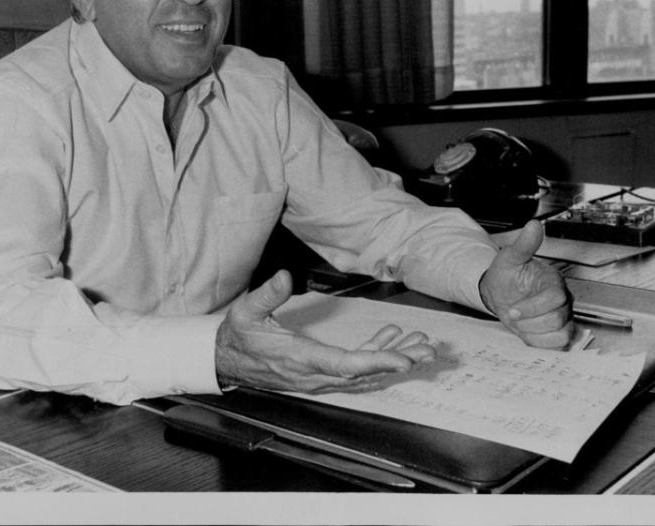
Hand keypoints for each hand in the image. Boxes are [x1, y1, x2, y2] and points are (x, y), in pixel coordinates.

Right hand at [215, 270, 436, 392]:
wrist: (225, 361)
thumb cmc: (238, 337)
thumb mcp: (245, 313)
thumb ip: (266, 295)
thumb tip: (285, 276)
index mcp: (300, 359)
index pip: (345, 366)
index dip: (376, 362)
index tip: (404, 360)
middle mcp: (314, 375)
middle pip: (365, 373)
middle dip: (399, 362)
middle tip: (428, 351)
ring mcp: (319, 377)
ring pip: (365, 373)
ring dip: (394, 359)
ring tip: (421, 345)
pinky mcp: (321, 373)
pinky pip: (356, 368)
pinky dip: (377, 353)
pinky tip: (392, 337)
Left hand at [477, 220, 573, 348]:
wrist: (499, 293)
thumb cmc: (506, 276)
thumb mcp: (509, 259)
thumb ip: (523, 244)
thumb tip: (533, 226)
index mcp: (553, 281)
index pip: (554, 298)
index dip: (532, 307)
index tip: (512, 310)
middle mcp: (562, 299)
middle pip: (557, 319)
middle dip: (529, 322)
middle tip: (513, 315)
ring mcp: (562, 316)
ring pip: (561, 334)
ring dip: (534, 333)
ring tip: (521, 323)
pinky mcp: (558, 331)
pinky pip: (560, 344)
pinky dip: (541, 342)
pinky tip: (528, 332)